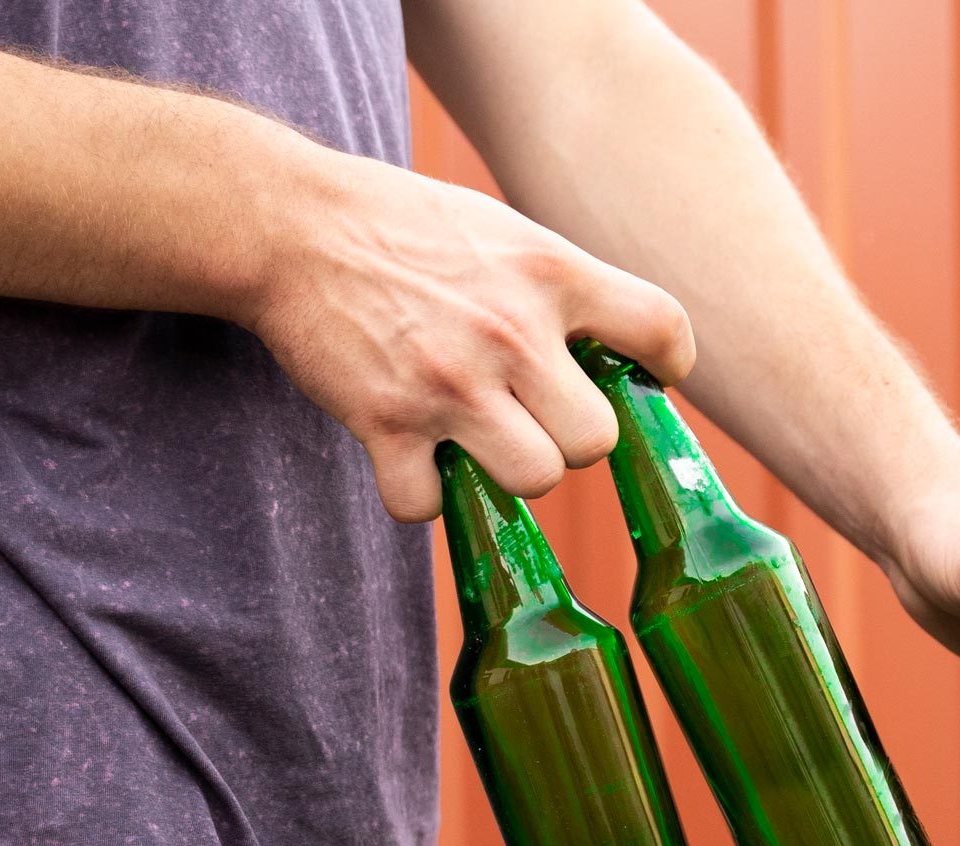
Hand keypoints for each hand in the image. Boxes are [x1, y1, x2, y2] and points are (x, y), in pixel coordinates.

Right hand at [243, 146, 696, 521]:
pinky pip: (428, 505)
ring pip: (533, 480)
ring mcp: (450, 383)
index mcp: (551, 272)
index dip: (667, 365)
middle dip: (568, 439)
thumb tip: (612, 351)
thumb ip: (560, 288)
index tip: (650, 377)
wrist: (293, 225)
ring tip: (477, 440)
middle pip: (595, 440)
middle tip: (531, 415)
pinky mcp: (386, 422)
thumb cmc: (403, 228)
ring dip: (508, 473)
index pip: (660, 328)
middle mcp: (511, 330)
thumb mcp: (503, 232)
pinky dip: (418, 494)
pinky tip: (408, 456)